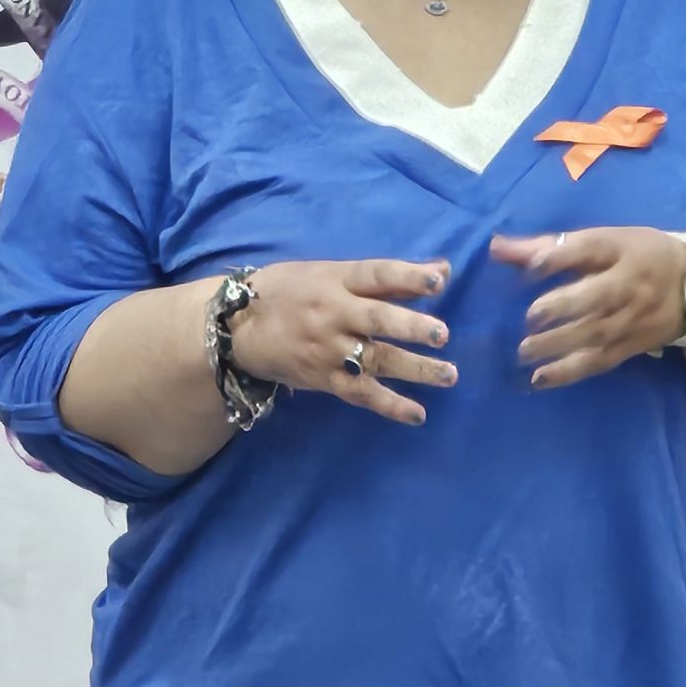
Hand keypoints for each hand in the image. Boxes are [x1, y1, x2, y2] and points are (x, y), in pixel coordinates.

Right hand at [226, 259, 457, 425]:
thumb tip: (441, 273)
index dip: (408, 276)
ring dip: (413, 369)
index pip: (376, 274)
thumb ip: (383, 278)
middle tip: (443, 334)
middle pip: (376, 319)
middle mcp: (333, 313)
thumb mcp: (327, 272)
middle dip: (410, 326)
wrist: (237, 326)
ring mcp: (328, 349)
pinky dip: (390, 405)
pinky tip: (418, 414)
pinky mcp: (323, 379)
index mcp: (334, 279)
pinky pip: (360, 394)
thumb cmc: (288, 291)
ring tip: (448, 375)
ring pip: (375, 359)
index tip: (439, 280)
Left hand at [493, 228, 685, 388]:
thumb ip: (547, 246)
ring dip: (560, 345)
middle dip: (564, 307)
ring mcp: (632, 318)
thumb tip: (496, 248)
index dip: (560, 257)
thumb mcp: (602, 240)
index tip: (530, 268)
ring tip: (525, 352)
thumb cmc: (636, 254)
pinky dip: (571, 372)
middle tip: (530, 318)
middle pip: (597, 296)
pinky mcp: (632, 346)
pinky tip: (541, 378)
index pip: (589, 249)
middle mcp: (628, 284)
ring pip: (597, 334)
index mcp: (619, 248)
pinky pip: (600, 361)